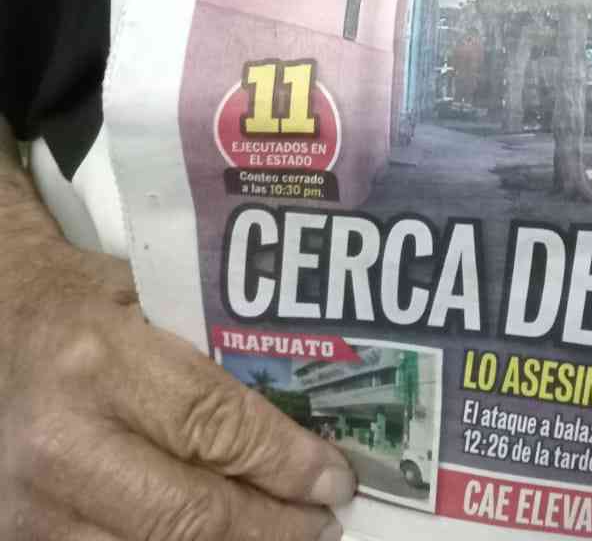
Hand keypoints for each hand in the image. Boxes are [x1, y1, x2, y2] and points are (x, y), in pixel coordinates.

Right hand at [1, 202, 356, 540]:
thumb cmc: (82, 305)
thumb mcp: (151, 300)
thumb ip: (215, 360)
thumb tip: (306, 422)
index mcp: (100, 360)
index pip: (215, 426)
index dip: (285, 463)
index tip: (335, 479)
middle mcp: (60, 440)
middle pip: (188, 513)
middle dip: (272, 527)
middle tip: (323, 523)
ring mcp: (31, 504)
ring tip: (286, 538)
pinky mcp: (17, 539)